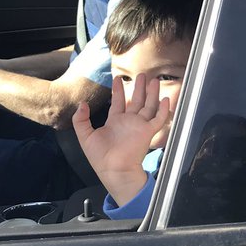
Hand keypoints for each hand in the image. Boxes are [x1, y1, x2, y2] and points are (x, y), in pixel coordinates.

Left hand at [72, 74, 169, 205]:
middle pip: (136, 101)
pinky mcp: (148, 132)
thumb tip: (82, 104)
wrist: (114, 169)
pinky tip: (165, 99)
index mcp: (115, 122)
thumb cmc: (100, 157)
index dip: (118, 90)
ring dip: (152, 94)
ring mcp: (139, 126)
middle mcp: (129, 122)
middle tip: (142, 75)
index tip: (118, 79)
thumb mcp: (85, 136)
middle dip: (139, 88)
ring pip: (148, 106)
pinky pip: (158, 119)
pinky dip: (163, 110)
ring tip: (154, 81)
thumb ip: (81, 120)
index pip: (118, 102)